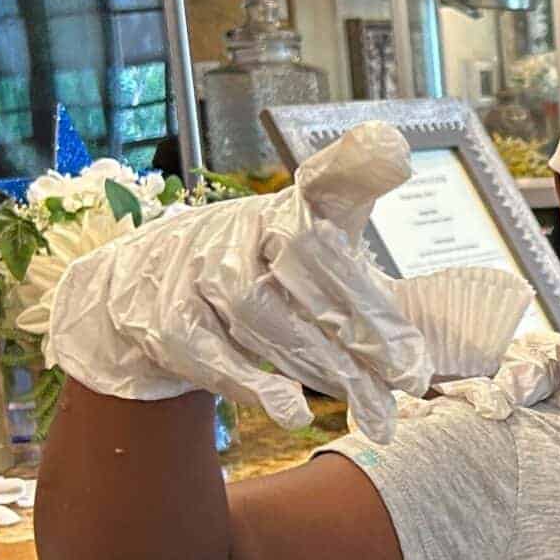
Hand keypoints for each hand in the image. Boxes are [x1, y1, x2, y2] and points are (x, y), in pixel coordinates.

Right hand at [45, 125, 430, 442]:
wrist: (146, 296)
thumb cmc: (262, 283)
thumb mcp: (318, 270)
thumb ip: (368, 302)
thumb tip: (413, 365)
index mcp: (294, 206)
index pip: (326, 179)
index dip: (354, 164)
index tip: (388, 149)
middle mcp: (245, 223)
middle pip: (309, 262)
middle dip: (365, 325)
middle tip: (411, 376)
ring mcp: (198, 263)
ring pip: (263, 312)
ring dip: (322, 364)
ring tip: (371, 408)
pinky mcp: (163, 314)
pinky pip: (211, 348)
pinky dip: (253, 381)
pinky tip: (292, 411)